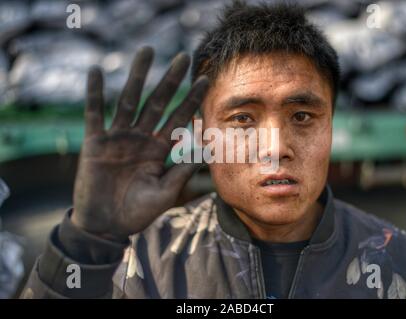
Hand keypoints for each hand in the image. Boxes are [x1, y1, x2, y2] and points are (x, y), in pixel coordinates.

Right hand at [72, 47, 208, 241]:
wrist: (106, 226)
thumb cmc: (137, 213)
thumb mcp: (164, 193)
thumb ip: (181, 171)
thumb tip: (206, 151)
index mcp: (158, 150)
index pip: (178, 119)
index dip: (191, 100)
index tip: (205, 81)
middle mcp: (140, 138)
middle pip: (157, 103)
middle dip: (170, 81)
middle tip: (182, 58)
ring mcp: (117, 138)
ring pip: (128, 101)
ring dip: (137, 77)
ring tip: (147, 51)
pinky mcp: (94, 143)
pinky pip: (94, 114)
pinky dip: (94, 94)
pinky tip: (97, 72)